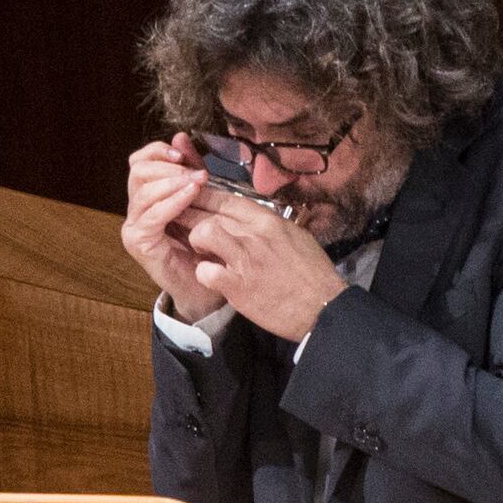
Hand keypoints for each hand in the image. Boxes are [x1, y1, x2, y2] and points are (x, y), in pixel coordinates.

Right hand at [121, 138, 229, 322]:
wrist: (204, 286)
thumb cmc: (204, 245)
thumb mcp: (201, 200)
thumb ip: (190, 170)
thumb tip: (181, 136)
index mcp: (147, 196)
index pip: (139, 160)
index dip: (158, 151)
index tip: (182, 152)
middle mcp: (136, 209)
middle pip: (137, 170)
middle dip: (167, 165)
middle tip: (194, 171)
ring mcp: (134, 226)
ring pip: (142, 190)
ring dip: (172, 181)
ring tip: (198, 181)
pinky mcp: (139, 243)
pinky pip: (152, 216)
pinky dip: (172, 201)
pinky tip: (190, 195)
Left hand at [168, 183, 349, 342]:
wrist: (324, 307)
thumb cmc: (313, 273)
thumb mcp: (296, 236)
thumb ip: (270, 225)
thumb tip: (253, 217)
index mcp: (268, 220)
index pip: (227, 198)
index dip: (203, 195)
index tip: (190, 197)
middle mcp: (255, 234)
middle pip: (211, 212)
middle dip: (190, 215)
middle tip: (179, 221)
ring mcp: (246, 259)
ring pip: (204, 232)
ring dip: (196, 241)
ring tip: (202, 252)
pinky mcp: (238, 286)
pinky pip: (205, 271)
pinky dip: (203, 274)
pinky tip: (211, 278)